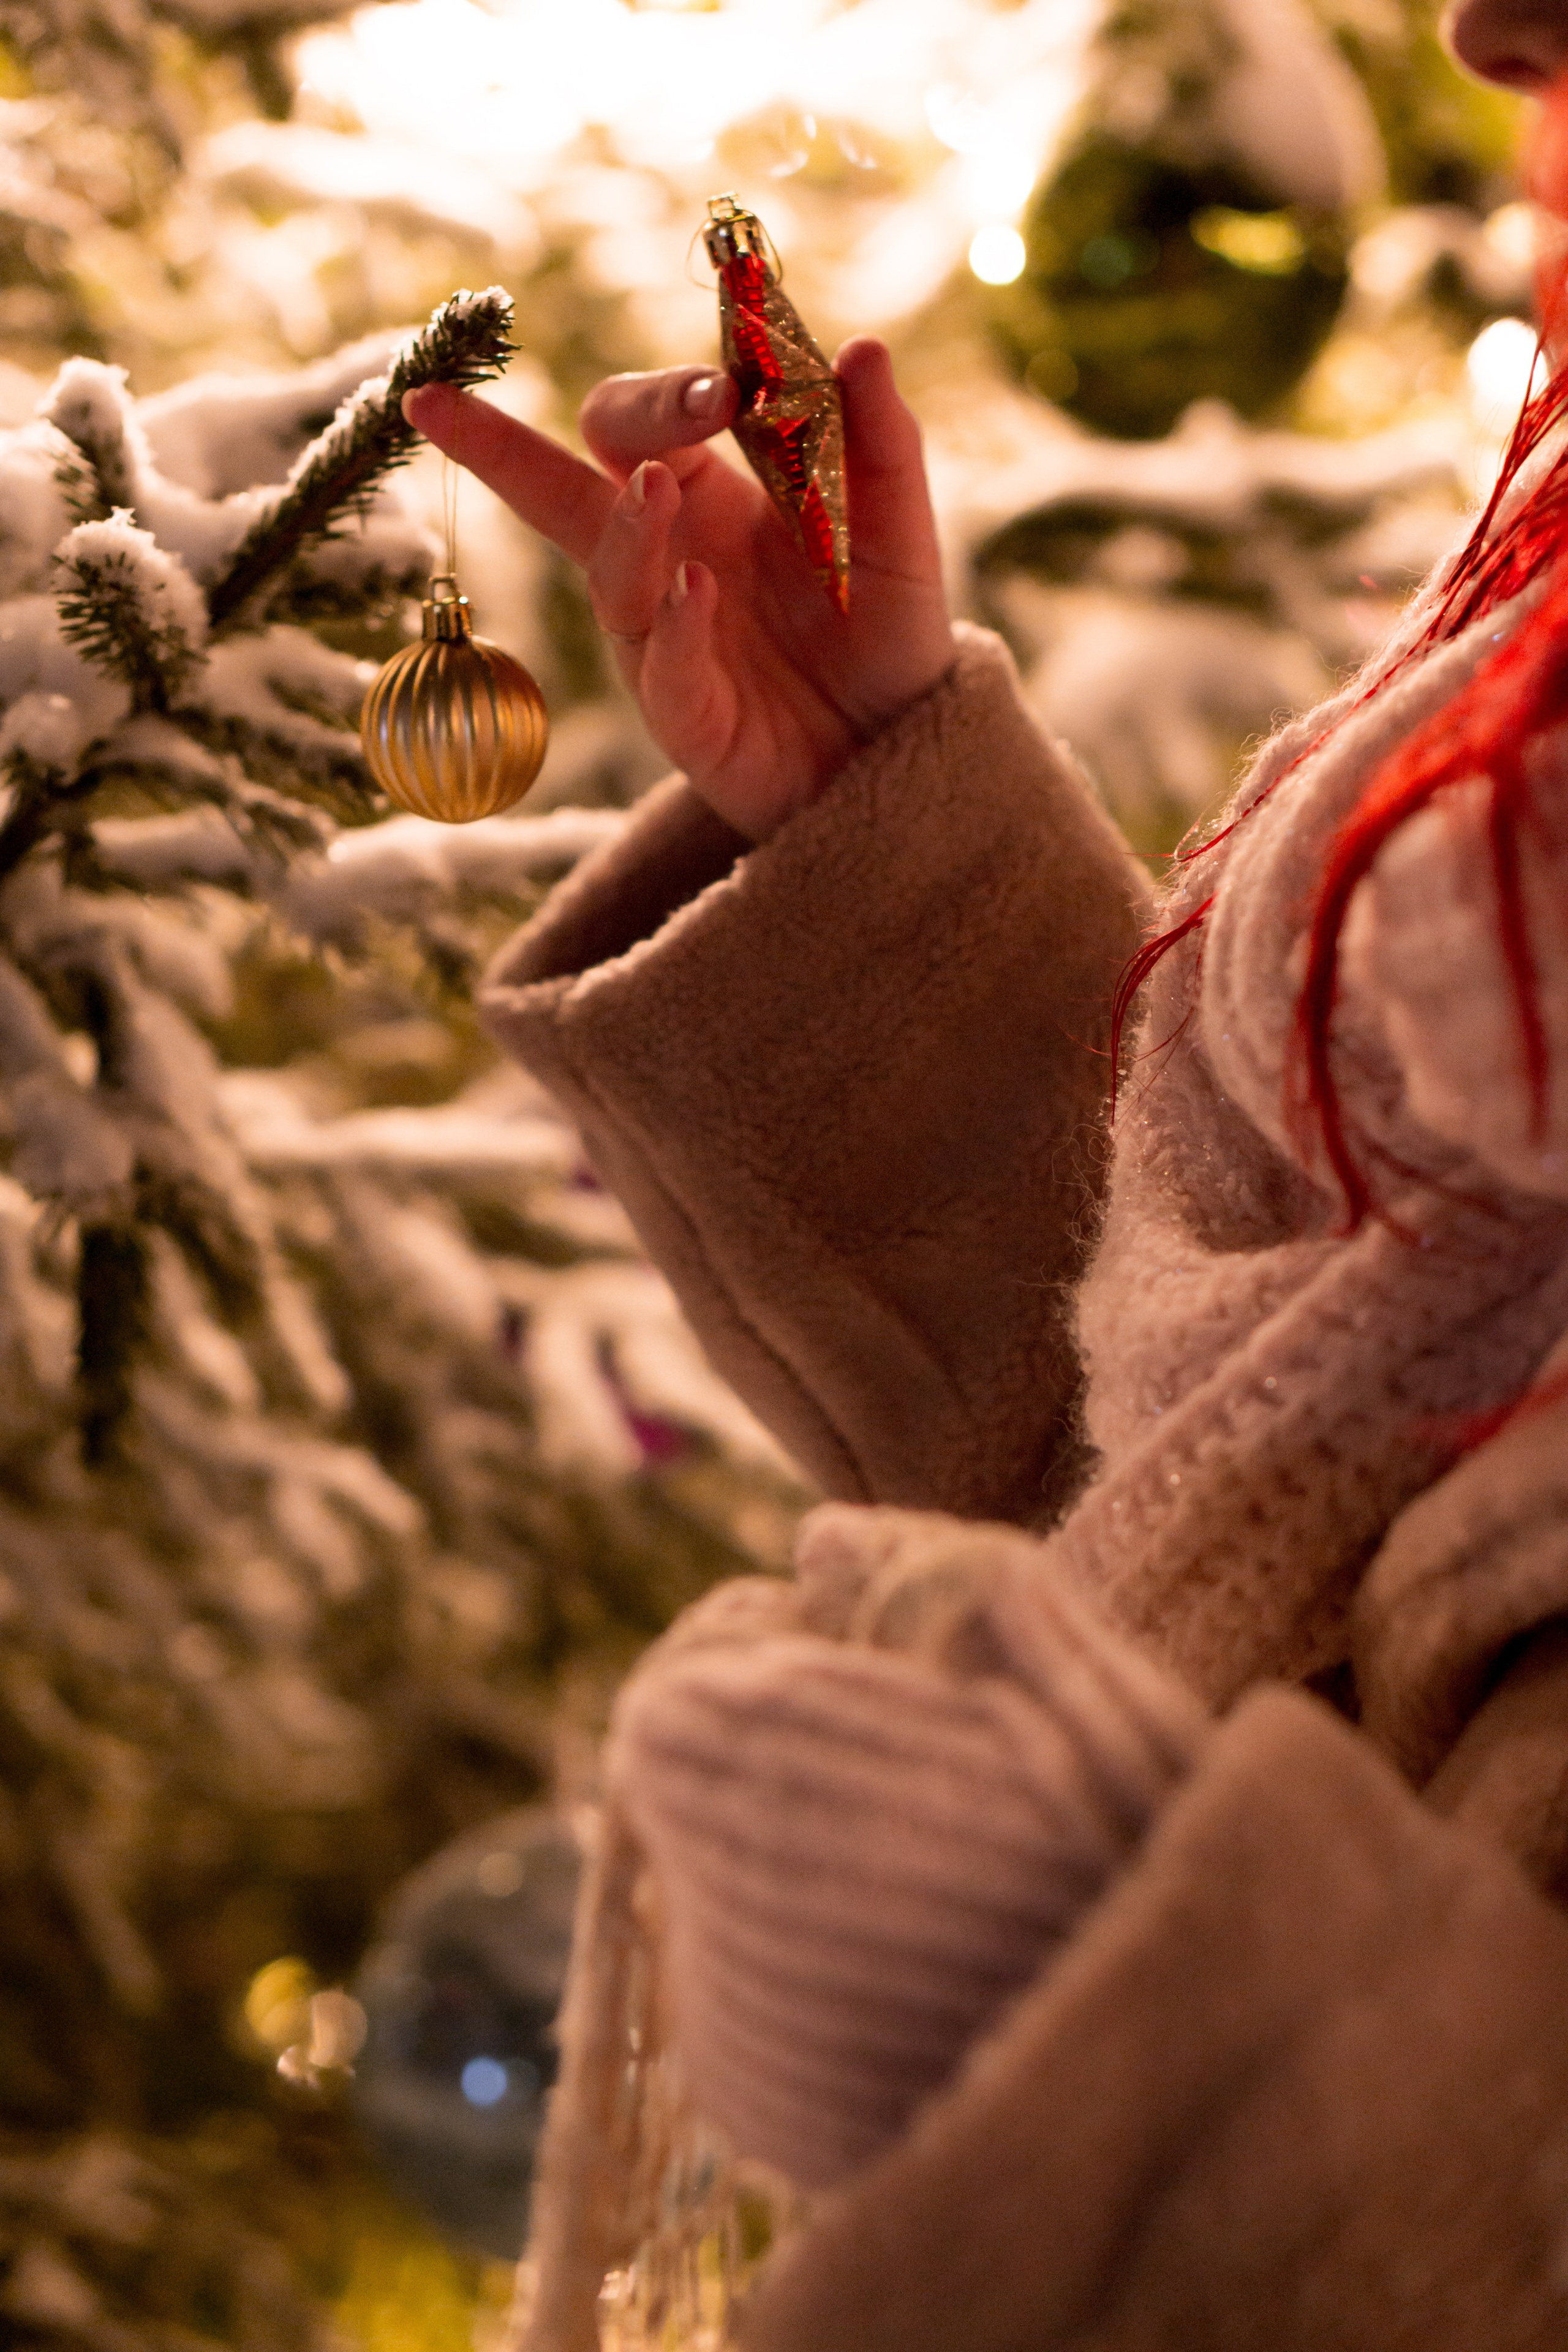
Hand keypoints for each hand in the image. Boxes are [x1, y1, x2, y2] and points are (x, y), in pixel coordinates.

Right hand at [401, 337, 954, 841]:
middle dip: (574, 435)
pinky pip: (662, 671)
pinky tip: (696, 591)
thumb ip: (881, 444)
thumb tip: (865, 347)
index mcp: (705, 497)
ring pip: (611, 577)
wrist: (902, 745)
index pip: (642, 423)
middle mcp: (664, 560)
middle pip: (573, 483)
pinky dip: (676, 629)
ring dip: (629, 528)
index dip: (668, 393)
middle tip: (658, 402)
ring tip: (658, 488)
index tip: (729, 379)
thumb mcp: (898, 531)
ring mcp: (662, 640)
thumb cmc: (884, 631)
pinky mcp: (685, 717)